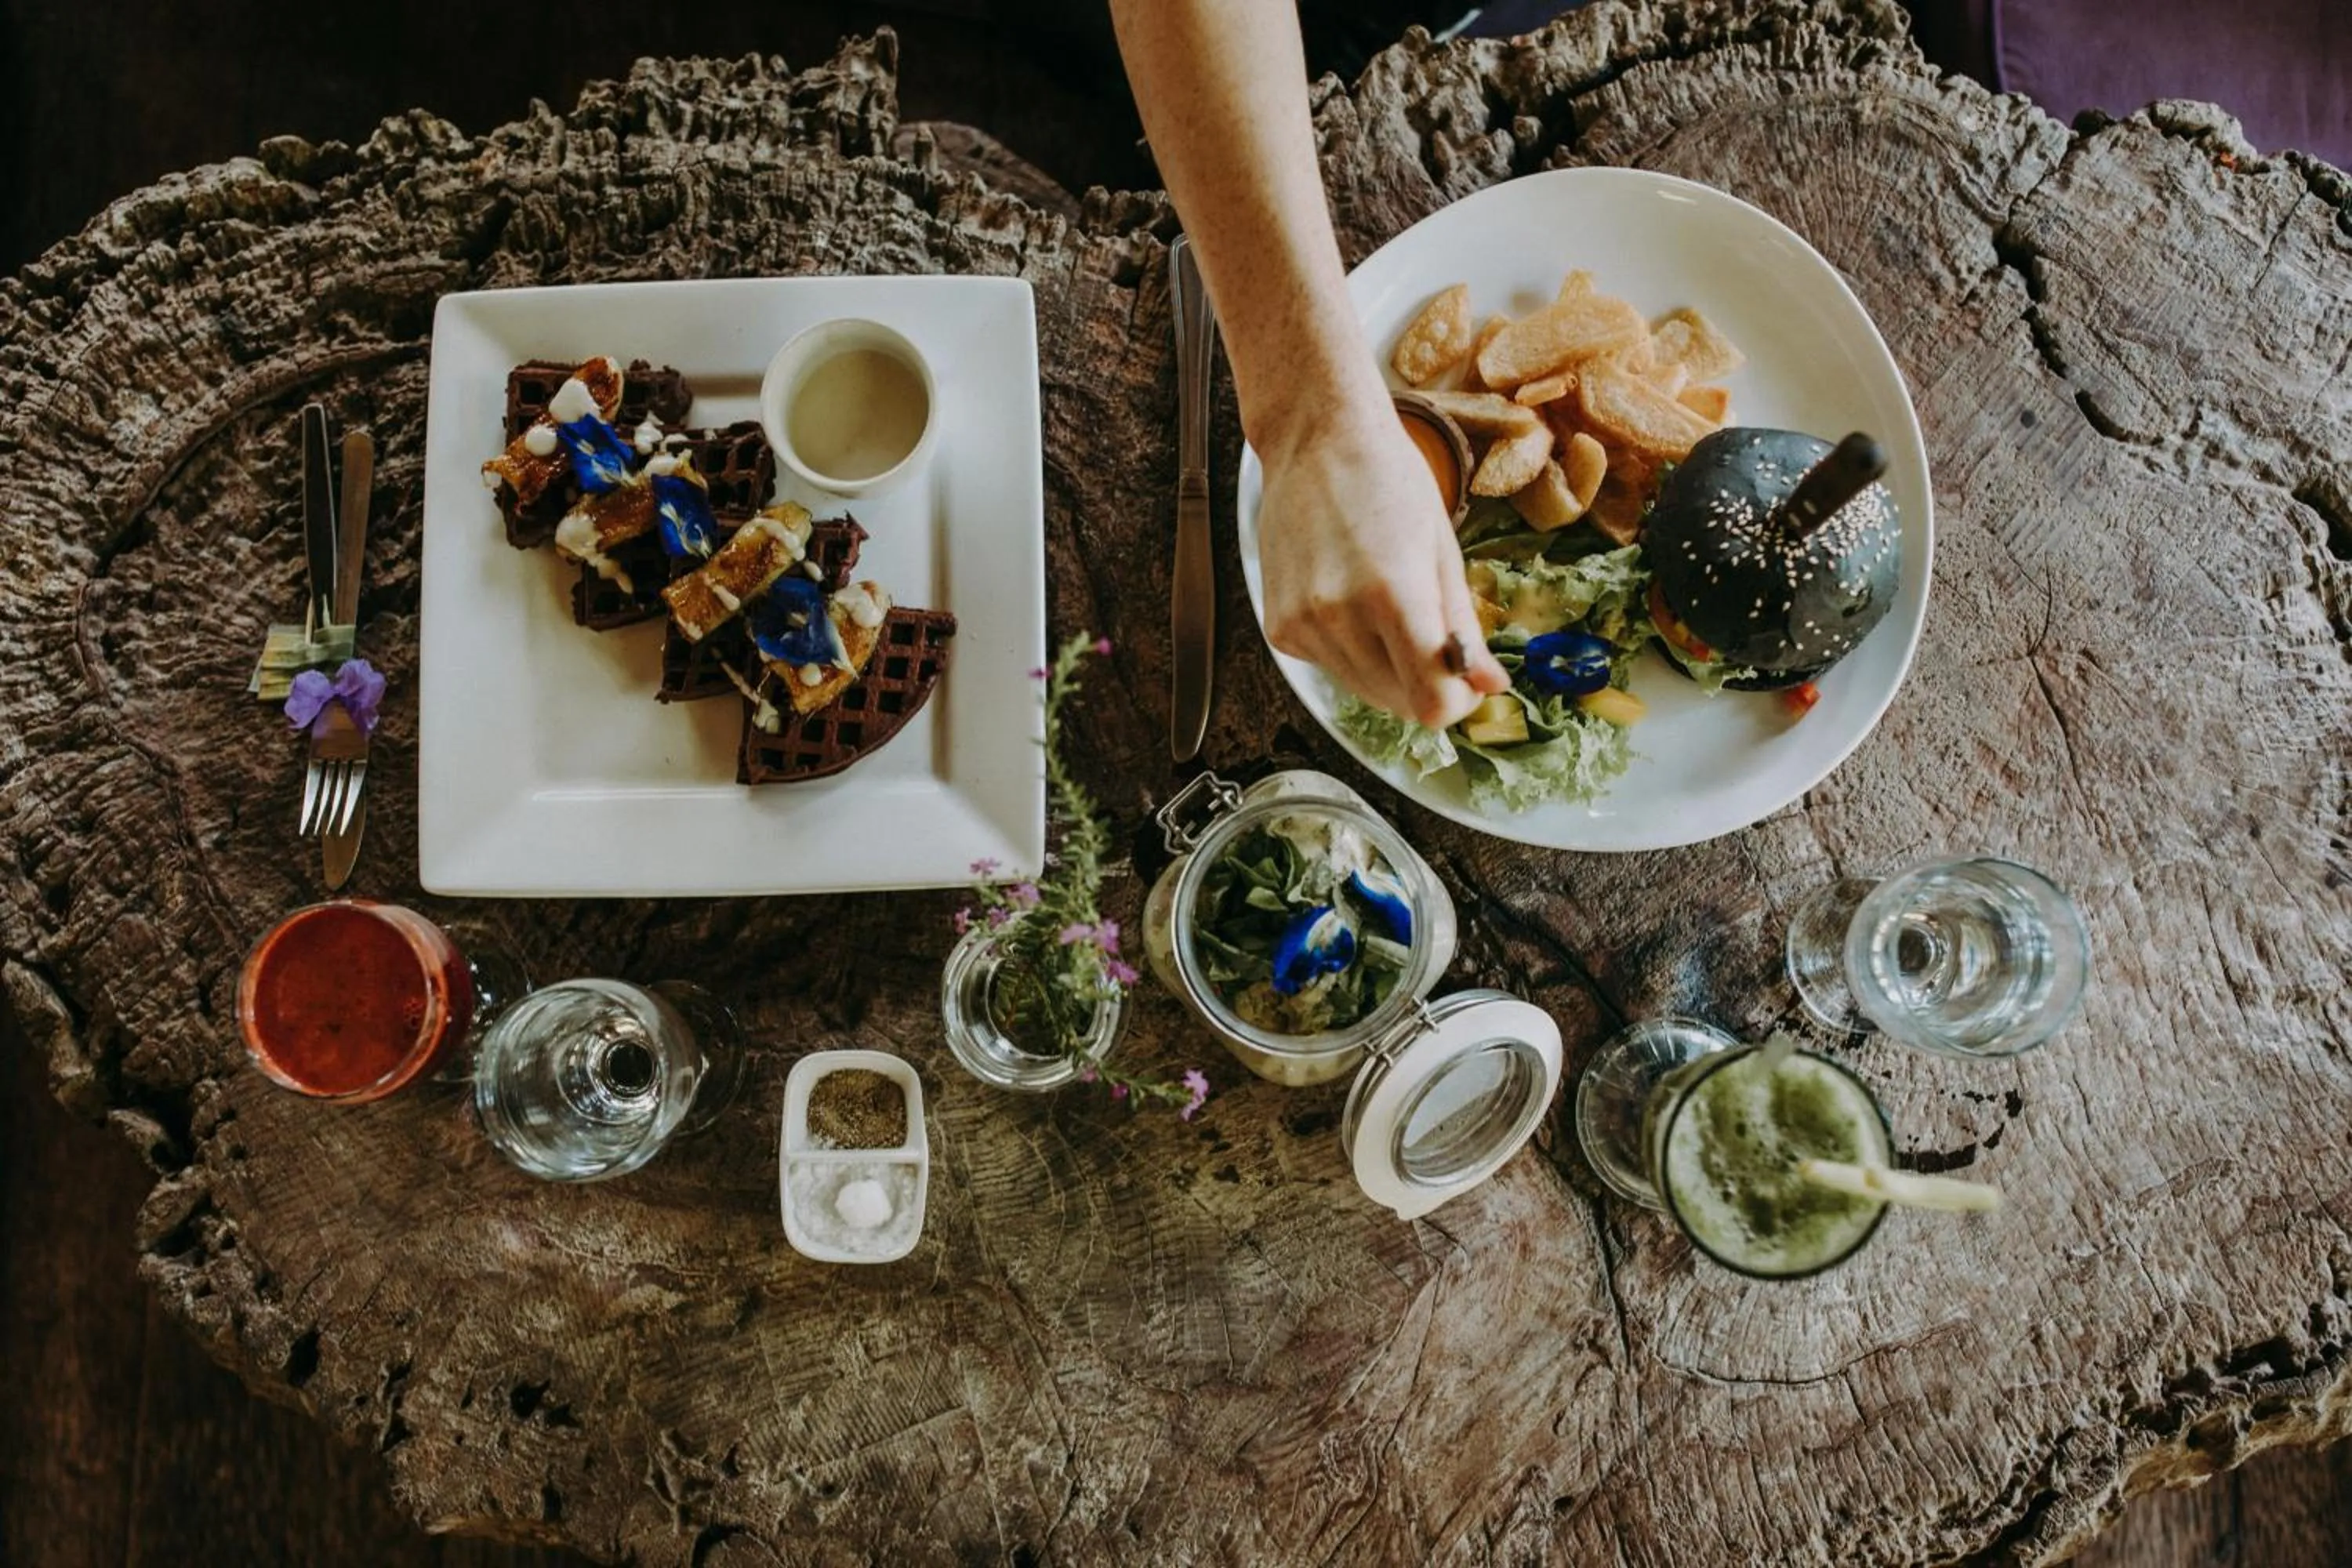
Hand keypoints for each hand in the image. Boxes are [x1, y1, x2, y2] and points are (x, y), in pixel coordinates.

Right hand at [1255, 396, 1508, 728]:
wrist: (1315, 438)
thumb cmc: (1388, 480)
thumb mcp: (1442, 549)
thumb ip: (1463, 626)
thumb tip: (1490, 687)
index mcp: (1393, 595)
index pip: (1430, 705)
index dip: (1456, 701)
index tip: (1464, 677)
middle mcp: (1339, 618)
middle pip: (1399, 705)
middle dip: (1424, 684)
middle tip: (1430, 633)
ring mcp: (1302, 625)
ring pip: (1364, 692)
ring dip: (1387, 669)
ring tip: (1385, 607)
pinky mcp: (1279, 627)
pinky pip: (1331, 668)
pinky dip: (1350, 651)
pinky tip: (1349, 601)